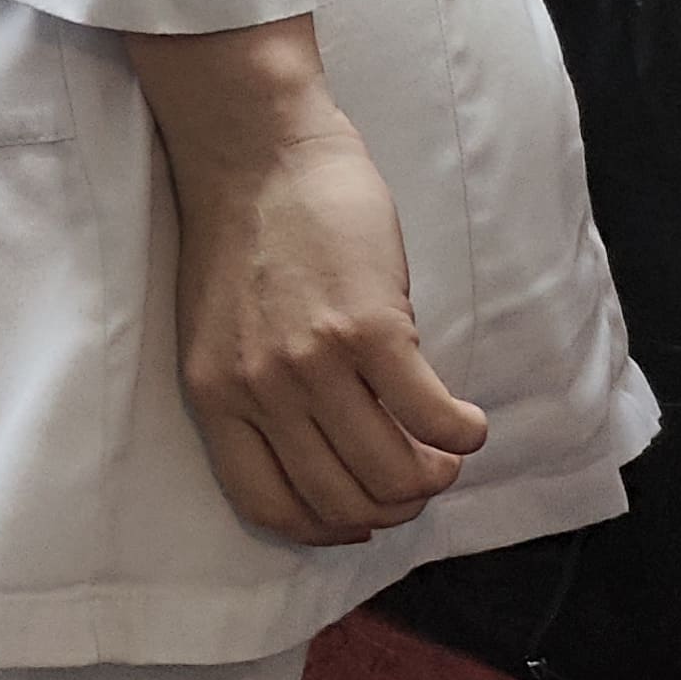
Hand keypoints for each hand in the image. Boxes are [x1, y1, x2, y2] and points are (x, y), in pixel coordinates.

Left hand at [160, 117, 487, 546]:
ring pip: (395, 475)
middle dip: (396, 506)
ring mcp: (312, 363)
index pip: (270, 507)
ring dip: (436, 474)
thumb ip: (261, 395)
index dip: (328, 528)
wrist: (254, 151)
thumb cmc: (242, 237)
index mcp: (215, 398)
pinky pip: (433, 420)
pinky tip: (465, 419)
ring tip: (445, 447)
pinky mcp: (369, 329)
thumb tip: (336, 452)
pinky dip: (464, 434)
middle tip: (421, 474)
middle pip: (344, 503)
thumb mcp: (223, 333)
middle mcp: (259, 392)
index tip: (363, 516)